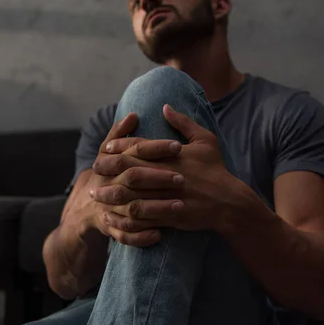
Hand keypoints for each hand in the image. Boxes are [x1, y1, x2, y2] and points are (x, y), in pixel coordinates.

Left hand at [91, 104, 235, 239]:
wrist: (229, 202)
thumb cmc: (216, 169)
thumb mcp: (205, 140)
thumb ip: (183, 123)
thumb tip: (165, 107)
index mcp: (171, 156)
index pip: (138, 147)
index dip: (119, 146)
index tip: (107, 148)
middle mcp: (165, 175)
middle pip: (127, 170)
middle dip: (107, 169)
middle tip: (94, 168)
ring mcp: (166, 196)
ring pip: (130, 195)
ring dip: (110, 195)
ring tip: (96, 194)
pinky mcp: (168, 216)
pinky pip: (140, 217)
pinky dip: (123, 217)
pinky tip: (111, 215)